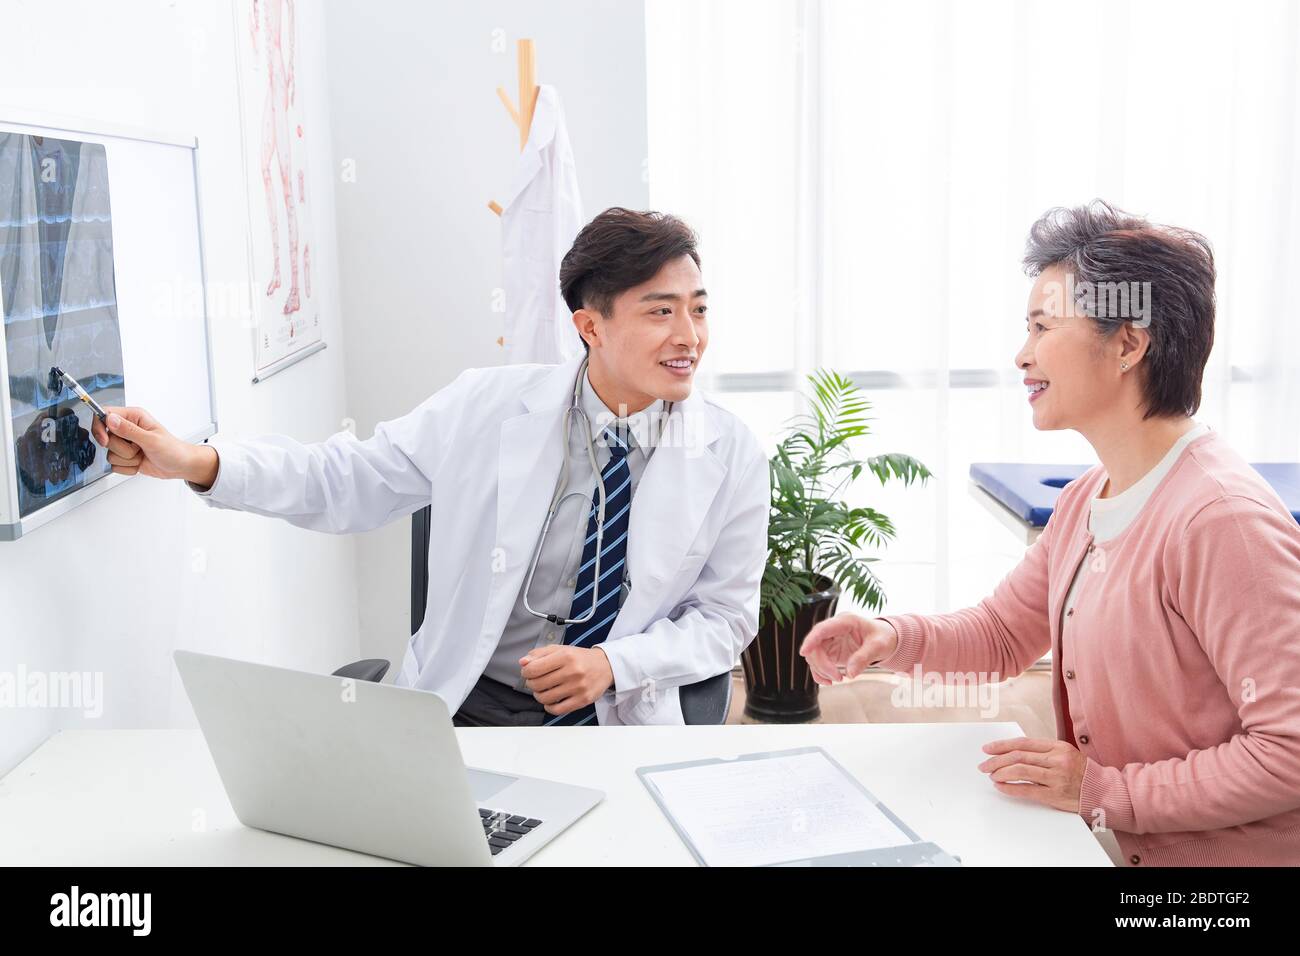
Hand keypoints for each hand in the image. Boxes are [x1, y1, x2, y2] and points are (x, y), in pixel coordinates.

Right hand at [90, 407, 217, 486]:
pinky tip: (140, 463)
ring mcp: (125, 443)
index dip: (100, 427)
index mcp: (134, 417)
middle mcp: (127, 428)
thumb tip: (110, 419)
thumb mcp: (152, 439)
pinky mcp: (125, 457)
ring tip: (142, 455)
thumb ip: (129, 430)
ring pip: (110, 454)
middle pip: (106, 438)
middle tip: (139, 448)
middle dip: (122, 449)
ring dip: (127, 459)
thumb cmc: (173, 450)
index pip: (104, 414)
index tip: (105, 440)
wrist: (180, 466)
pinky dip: (128, 468)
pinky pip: (114, 466)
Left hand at [520, 645, 613, 716]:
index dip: (526, 672)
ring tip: (543, 690)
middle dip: (531, 683)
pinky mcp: (582, 700)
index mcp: (565, 656)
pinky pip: (557, 710)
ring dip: (539, 695)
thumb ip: (539, 654)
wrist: (605, 666)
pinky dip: (549, 707)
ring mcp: (578, 687)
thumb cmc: (581, 658)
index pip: (534, 669)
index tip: (528, 672)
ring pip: (545, 698)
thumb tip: (523, 662)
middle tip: (535, 681)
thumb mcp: (560, 649)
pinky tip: (551, 700)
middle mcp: (572, 671)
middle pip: (537, 684)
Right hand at [799, 613, 898, 683]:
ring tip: (838, 678)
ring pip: (814, 655)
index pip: (822, 629)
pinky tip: (829, 681)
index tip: (804, 652)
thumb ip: (864, 658)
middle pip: (816, 645)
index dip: (811, 640)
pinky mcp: (830, 650)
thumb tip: (850, 673)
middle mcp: (834, 629)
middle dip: (822, 664)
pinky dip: (820, 673)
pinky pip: (818, 662)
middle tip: (838, 677)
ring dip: (821, 670)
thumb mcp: (878, 646)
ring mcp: (830, 640)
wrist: (885, 639)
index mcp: (845, 621)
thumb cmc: (882, 637)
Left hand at [978, 737, 1085, 812]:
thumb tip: (1013, 752)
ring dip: (1001, 773)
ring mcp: (1056, 777)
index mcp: (1057, 746)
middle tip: (983, 765)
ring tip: (991, 775)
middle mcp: (1057, 760)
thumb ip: (1043, 752)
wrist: (1104, 791)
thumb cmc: (1082, 773)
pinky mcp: (1055, 794)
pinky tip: (1001, 786)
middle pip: (1018, 756)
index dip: (1002, 745)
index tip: (987, 748)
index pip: (1023, 743)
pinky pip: (1027, 790)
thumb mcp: (1065, 754)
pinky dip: (1010, 788)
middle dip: (996, 760)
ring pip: (1020, 771)